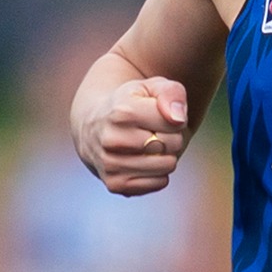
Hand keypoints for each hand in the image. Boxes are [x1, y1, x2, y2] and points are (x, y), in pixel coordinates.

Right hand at [74, 77, 188, 195]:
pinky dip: (158, 173)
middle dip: (172, 137)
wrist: (94, 127)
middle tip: (154, 130)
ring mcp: (110, 165)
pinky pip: (159, 183)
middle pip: (173, 144)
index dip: (175, 119)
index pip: (175, 122)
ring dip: (166, 155)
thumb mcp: (151, 87)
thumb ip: (171, 93)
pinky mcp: (115, 184)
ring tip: (149, 145)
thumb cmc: (131, 104)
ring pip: (168, 165)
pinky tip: (143, 160)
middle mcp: (112, 140)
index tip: (160, 115)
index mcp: (122, 112)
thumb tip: (178, 119)